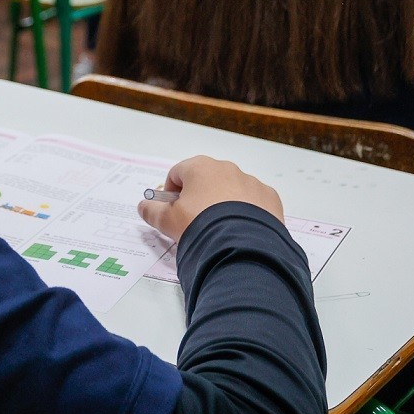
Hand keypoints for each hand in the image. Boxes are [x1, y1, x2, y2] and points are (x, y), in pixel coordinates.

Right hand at [138, 155, 283, 241]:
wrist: (241, 246)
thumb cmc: (200, 225)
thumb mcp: (167, 221)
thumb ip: (152, 211)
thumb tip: (143, 206)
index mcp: (200, 167)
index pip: (177, 173)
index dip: (171, 193)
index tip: (173, 212)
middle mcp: (226, 168)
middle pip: (205, 180)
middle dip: (199, 197)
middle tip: (195, 222)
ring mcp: (251, 182)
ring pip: (231, 190)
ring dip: (223, 204)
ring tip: (221, 230)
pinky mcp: (270, 199)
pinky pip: (254, 202)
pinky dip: (247, 213)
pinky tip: (241, 231)